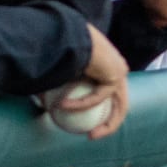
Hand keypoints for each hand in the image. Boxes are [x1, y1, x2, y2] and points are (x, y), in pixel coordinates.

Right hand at [65, 24, 129, 139]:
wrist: (66, 30)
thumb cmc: (60, 48)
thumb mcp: (58, 73)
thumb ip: (57, 90)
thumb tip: (45, 107)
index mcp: (109, 70)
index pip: (112, 97)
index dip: (102, 114)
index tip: (86, 128)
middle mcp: (118, 70)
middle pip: (121, 105)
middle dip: (109, 124)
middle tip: (90, 136)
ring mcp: (119, 71)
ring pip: (118, 106)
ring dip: (105, 124)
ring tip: (88, 135)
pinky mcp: (116, 74)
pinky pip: (97, 95)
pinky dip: (79, 102)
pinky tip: (62, 106)